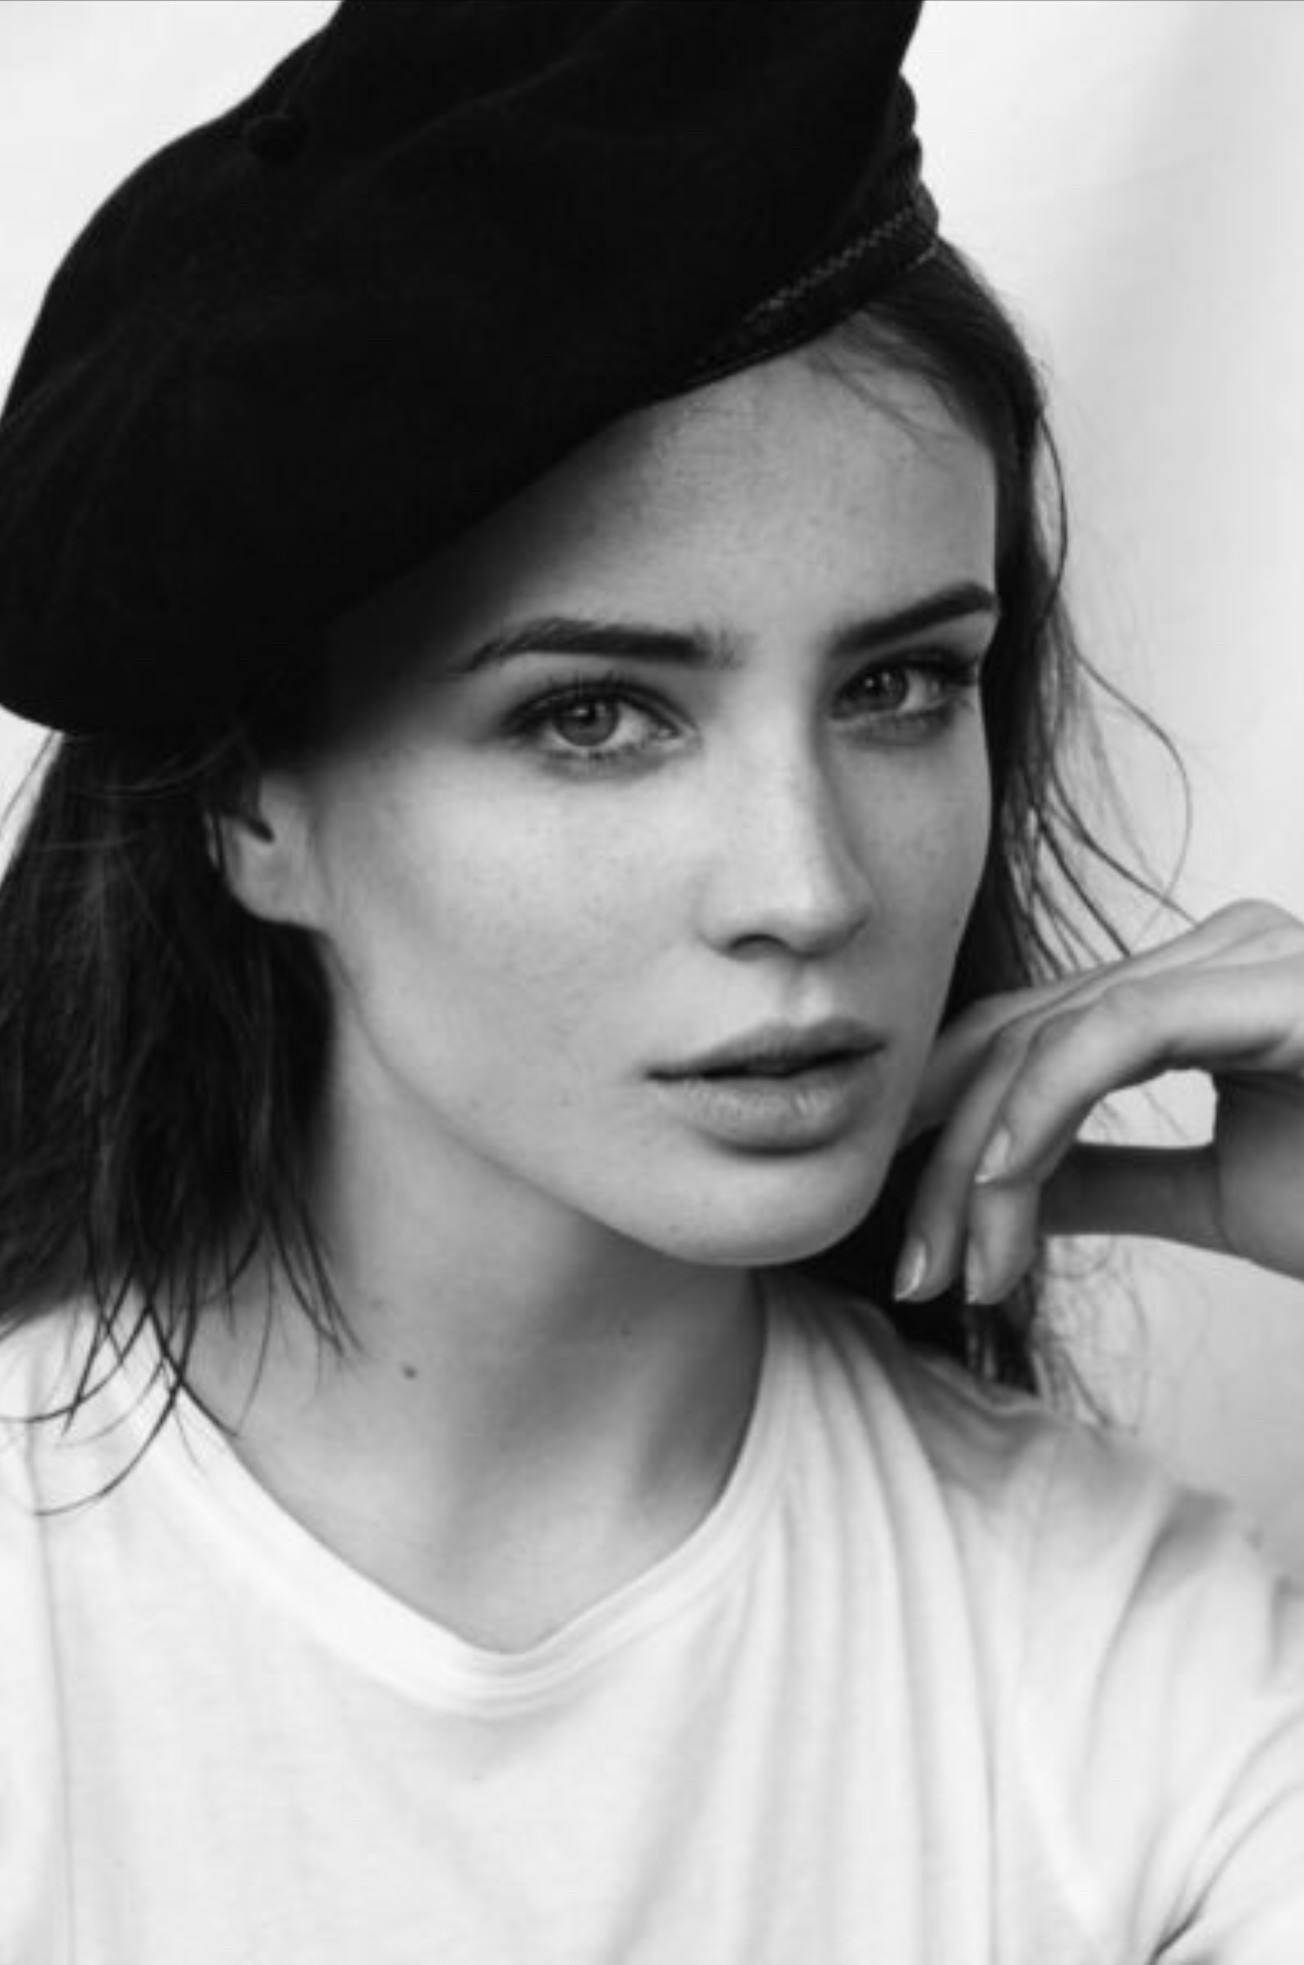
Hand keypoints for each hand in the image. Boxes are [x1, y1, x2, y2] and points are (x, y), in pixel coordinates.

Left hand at [895, 901, 1303, 1305]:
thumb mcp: (1223, 1196)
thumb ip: (1115, 1178)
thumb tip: (1010, 1187)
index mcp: (1207, 986)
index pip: (1031, 1034)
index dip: (946, 1120)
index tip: (914, 1232)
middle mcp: (1222, 951)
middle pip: (1021, 1035)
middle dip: (946, 1157)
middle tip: (917, 1271)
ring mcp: (1248, 954)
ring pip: (1050, 1037)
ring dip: (982, 1163)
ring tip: (962, 1267)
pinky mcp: (1276, 984)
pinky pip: (1120, 1029)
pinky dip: (1043, 1104)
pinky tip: (1002, 1178)